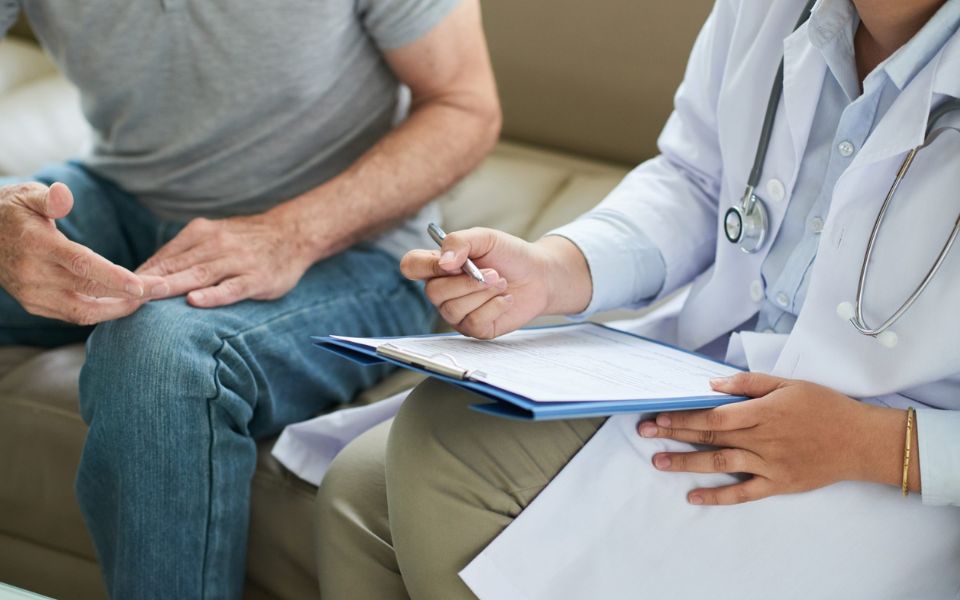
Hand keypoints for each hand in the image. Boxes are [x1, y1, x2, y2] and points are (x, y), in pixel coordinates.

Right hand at [0, 182, 162, 324]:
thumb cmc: (13, 211)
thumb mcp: (28, 194)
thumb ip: (49, 197)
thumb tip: (64, 195)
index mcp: (37, 245)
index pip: (81, 264)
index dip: (114, 277)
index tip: (144, 284)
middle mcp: (33, 274)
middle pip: (89, 290)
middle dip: (130, 293)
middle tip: (163, 289)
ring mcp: (32, 293)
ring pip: (83, 311)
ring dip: (118, 309)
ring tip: (147, 299)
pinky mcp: (34, 305)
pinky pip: (73, 315)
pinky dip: (100, 312)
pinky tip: (122, 303)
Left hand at [137, 210, 313, 307]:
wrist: (293, 233)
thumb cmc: (249, 241)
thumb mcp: (215, 236)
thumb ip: (186, 252)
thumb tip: (148, 273)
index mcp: (201, 233)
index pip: (165, 256)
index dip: (141, 273)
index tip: (115, 289)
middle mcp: (216, 244)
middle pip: (176, 265)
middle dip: (147, 281)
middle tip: (120, 295)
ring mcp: (237, 262)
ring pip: (199, 275)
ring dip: (172, 286)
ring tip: (148, 297)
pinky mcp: (256, 279)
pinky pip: (232, 288)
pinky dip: (213, 295)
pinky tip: (195, 301)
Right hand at [399, 228, 590, 338]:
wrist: (539, 275)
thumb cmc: (509, 255)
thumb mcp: (485, 238)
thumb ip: (460, 242)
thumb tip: (444, 262)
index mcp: (439, 265)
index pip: (411, 266)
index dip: (426, 266)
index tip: (453, 262)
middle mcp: (443, 291)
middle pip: (433, 292)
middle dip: (467, 282)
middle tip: (493, 273)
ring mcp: (457, 312)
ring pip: (453, 310)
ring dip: (483, 294)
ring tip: (501, 283)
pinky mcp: (474, 328)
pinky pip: (473, 323)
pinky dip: (494, 308)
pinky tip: (505, 299)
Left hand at [637, 372, 912, 504]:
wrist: (860, 441)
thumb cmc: (825, 407)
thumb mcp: (789, 383)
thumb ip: (750, 382)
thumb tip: (714, 384)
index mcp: (763, 412)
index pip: (714, 415)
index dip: (684, 416)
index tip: (659, 415)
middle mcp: (762, 439)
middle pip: (710, 436)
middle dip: (675, 434)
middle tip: (645, 433)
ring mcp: (769, 464)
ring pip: (720, 464)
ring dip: (686, 464)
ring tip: (658, 462)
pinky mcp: (778, 484)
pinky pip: (743, 493)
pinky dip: (717, 497)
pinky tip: (694, 497)